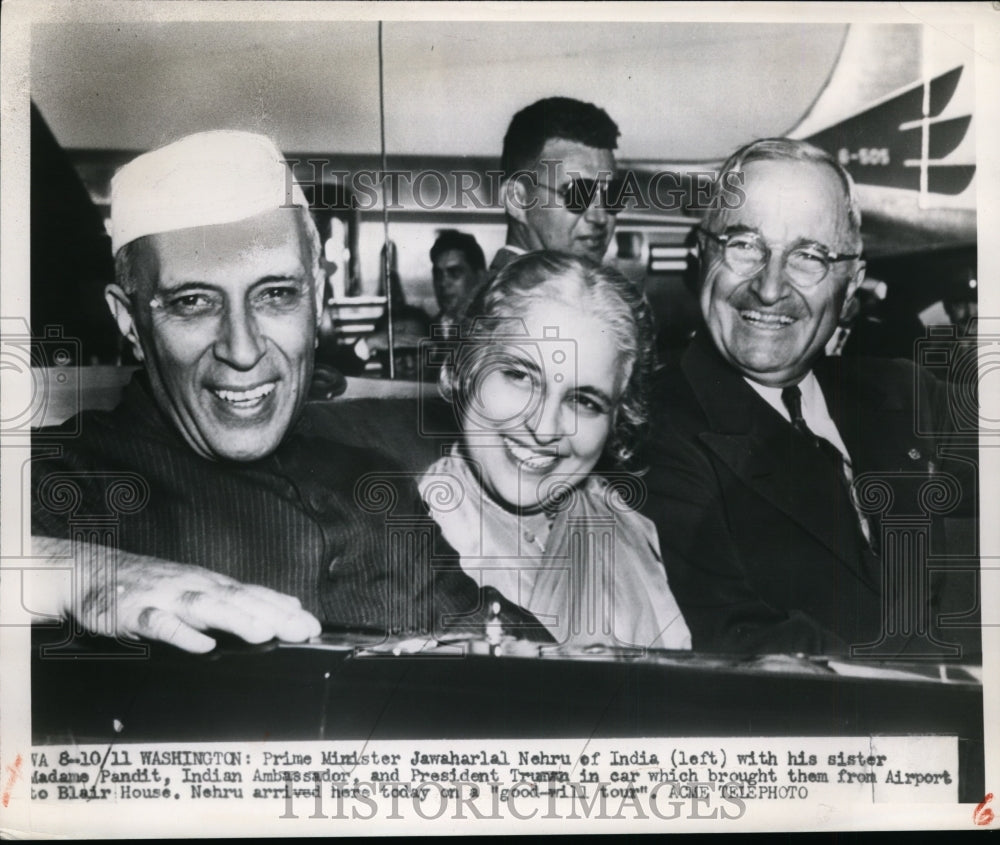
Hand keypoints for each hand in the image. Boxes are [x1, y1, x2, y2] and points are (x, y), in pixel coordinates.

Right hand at [92, 558, 321, 652]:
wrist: (92, 571)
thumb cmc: (152, 585)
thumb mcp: (199, 589)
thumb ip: (239, 601)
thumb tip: (285, 608)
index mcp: (210, 584)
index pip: (255, 595)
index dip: (284, 610)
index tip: (314, 626)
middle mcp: (194, 586)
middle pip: (239, 599)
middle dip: (273, 614)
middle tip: (303, 630)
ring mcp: (165, 597)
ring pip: (205, 607)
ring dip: (236, 618)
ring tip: (264, 632)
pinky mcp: (134, 612)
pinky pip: (159, 623)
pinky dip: (182, 633)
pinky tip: (203, 645)